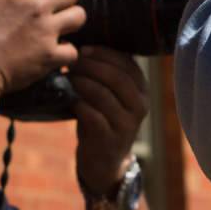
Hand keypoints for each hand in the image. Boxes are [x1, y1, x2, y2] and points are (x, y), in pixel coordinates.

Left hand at [70, 47, 148, 191]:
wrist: (105, 162)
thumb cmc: (103, 120)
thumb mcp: (110, 96)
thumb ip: (104, 75)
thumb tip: (81, 47)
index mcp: (142, 90)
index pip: (128, 64)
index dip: (105, 53)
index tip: (83, 48)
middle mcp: (140, 106)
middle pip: (118, 78)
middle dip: (92, 66)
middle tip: (72, 62)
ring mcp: (127, 124)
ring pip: (105, 95)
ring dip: (83, 83)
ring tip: (68, 77)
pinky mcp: (111, 140)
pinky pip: (94, 116)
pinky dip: (79, 104)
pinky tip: (70, 99)